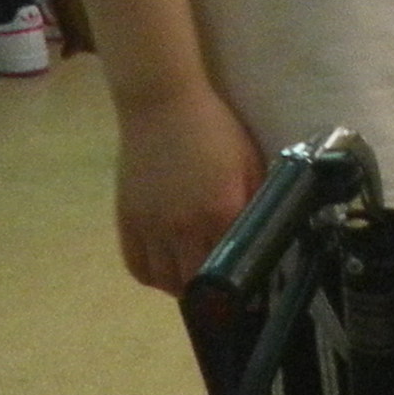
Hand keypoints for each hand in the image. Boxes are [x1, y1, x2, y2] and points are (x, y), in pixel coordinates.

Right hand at [112, 83, 265, 294]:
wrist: (163, 104)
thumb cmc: (215, 128)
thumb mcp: (249, 161)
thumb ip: (255, 201)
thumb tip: (265, 233)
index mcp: (223, 211)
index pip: (233, 266)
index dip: (242, 281)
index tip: (248, 287)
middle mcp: (185, 226)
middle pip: (196, 283)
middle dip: (210, 290)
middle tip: (219, 284)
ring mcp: (152, 226)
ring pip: (165, 281)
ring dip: (181, 285)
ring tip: (192, 277)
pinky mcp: (128, 220)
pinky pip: (136, 266)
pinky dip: (151, 275)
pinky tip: (164, 267)